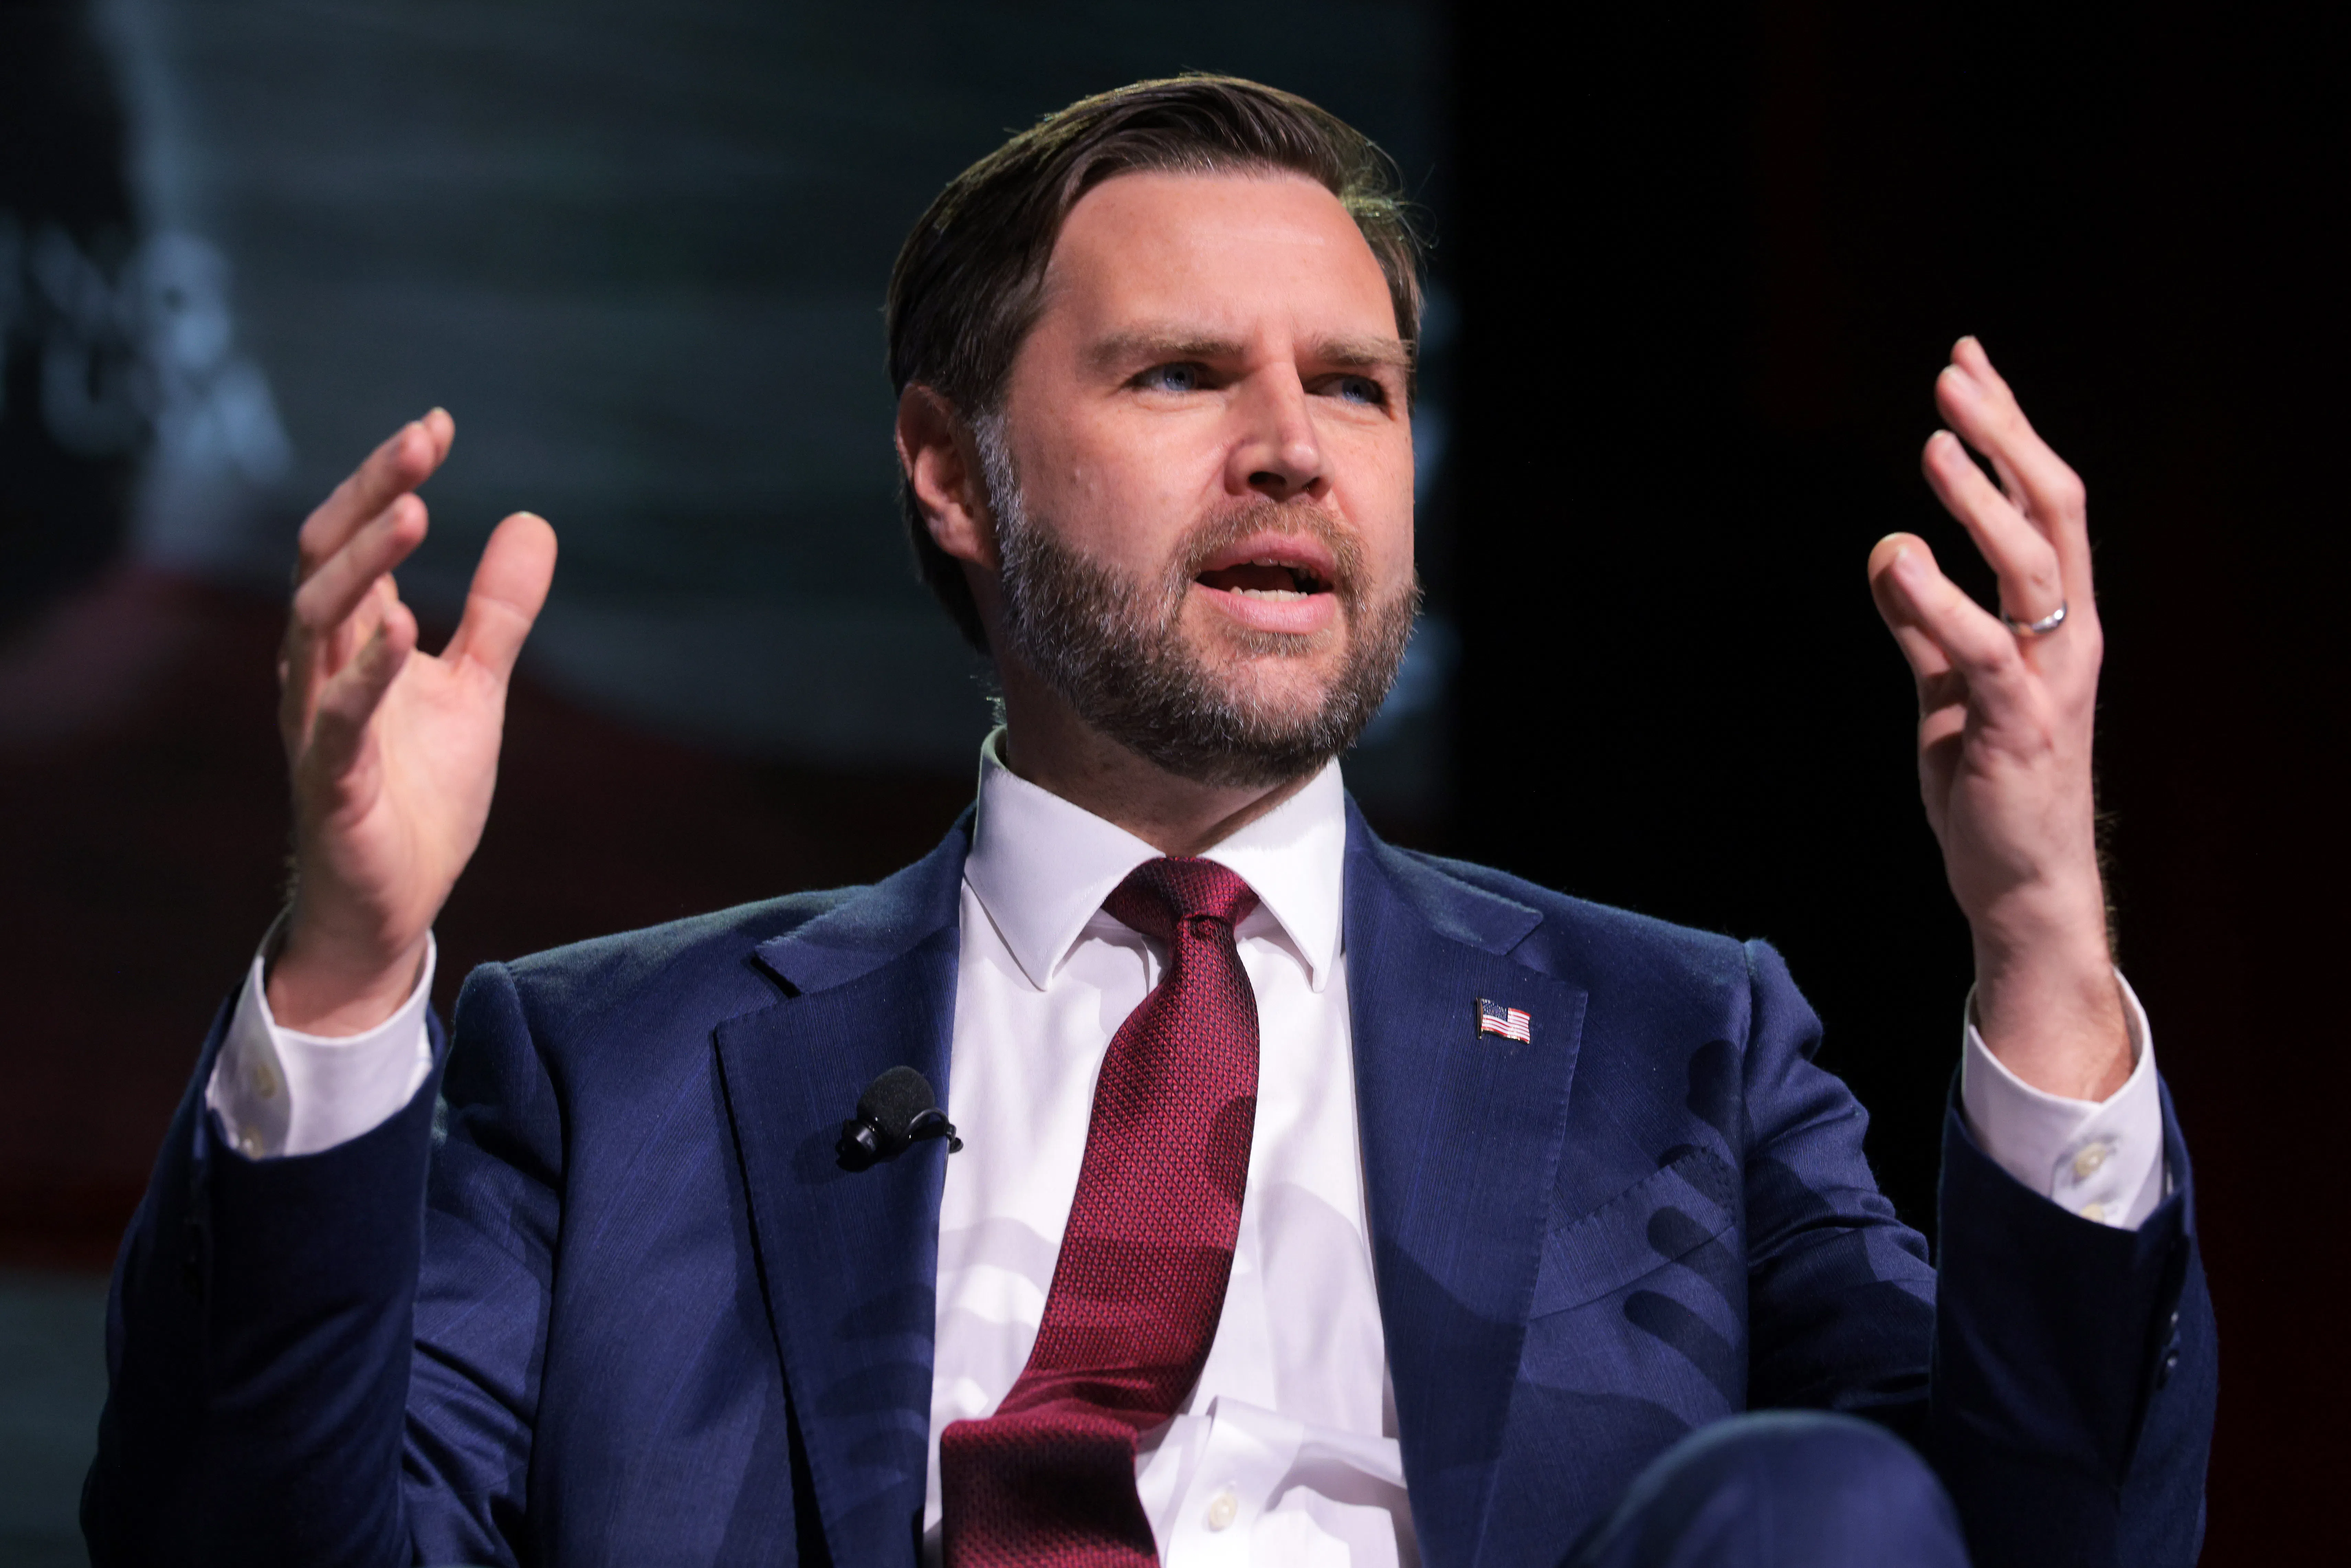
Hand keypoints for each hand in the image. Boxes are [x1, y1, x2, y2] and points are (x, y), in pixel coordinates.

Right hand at [268, 411, 556, 1033]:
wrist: (393, 902)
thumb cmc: (418, 793)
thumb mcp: (476, 688)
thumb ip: (498, 611)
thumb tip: (531, 522)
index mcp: (352, 642)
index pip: (355, 540)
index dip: (386, 479)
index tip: (436, 426)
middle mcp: (320, 671)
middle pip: (324, 561)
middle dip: (366, 497)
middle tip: (420, 443)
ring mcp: (318, 725)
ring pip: (314, 624)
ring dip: (363, 565)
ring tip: (411, 510)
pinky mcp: (332, 783)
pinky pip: (338, 719)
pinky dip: (366, 672)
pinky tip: (400, 629)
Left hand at [1868, 338, 2129, 1100]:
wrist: (2019, 882)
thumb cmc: (1990, 783)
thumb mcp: (1946, 688)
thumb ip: (1922, 627)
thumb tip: (1891, 557)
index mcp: (2055, 621)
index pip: (2042, 503)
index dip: (2007, 431)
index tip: (1967, 367)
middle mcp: (2067, 637)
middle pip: (2051, 512)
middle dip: (2004, 439)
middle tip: (1953, 380)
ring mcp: (2049, 679)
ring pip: (2029, 567)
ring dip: (1980, 502)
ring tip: (1935, 445)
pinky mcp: (2018, 725)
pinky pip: (1983, 648)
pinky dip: (1940, 601)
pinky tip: (1902, 560)